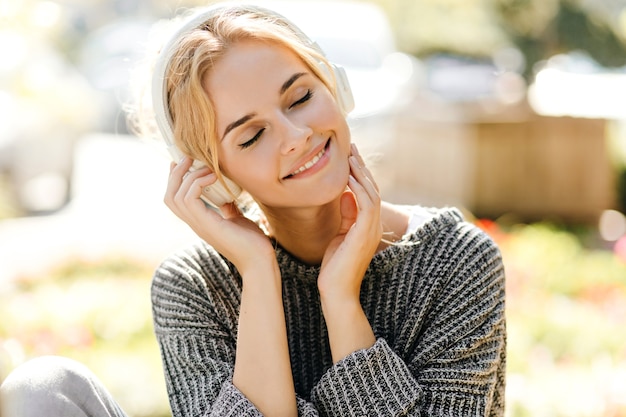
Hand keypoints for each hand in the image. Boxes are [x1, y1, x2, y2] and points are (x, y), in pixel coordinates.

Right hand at [164, 157, 273, 272]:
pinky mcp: (206, 224)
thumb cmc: (251, 241)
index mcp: (199, 221)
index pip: (175, 199)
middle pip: (169, 196)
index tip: (182, 161)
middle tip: (188, 157)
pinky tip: (213, 176)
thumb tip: (227, 196)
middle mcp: (194, 223)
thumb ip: (228, 207)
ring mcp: (198, 225)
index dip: (174, 179)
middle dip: (175, 174)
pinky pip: (189, 199)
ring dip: (188, 176)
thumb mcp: (236, 218)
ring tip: (206, 166)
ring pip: (175, 197)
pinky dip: (198, 183)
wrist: (259, 260)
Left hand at [318, 144, 382, 304]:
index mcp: (367, 225)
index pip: (367, 193)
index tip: (349, 156)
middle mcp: (373, 226)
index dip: (359, 173)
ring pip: (372, 193)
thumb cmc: (334, 268)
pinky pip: (366, 204)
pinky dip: (359, 188)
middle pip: (372, 189)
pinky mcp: (364, 234)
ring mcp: (371, 230)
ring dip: (361, 173)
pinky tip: (350, 176)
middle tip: (352, 147)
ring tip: (351, 156)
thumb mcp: (339, 235)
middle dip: (361, 167)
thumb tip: (345, 193)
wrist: (336, 292)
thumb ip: (345, 215)